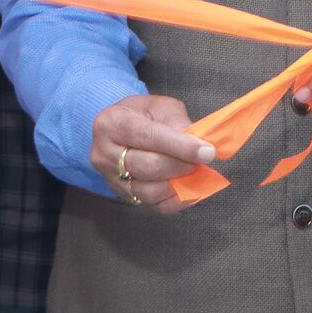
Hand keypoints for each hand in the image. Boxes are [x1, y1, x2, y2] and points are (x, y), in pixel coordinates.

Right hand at [90, 94, 216, 213]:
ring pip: (150, 190)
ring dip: (179, 183)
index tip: (207, 152)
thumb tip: (198, 143)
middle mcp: (104, 153)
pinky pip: (154, 205)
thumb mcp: (160, 107)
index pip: (148, 137)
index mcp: (112, 123)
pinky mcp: (123, 196)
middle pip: (147, 166)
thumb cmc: (143, 115)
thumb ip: (177, 122)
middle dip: (181, 165)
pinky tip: (190, 188)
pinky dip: (177, 200)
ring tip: (195, 171)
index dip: (180, 146)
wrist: (121, 130)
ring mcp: (111, 179)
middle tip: (202, 160)